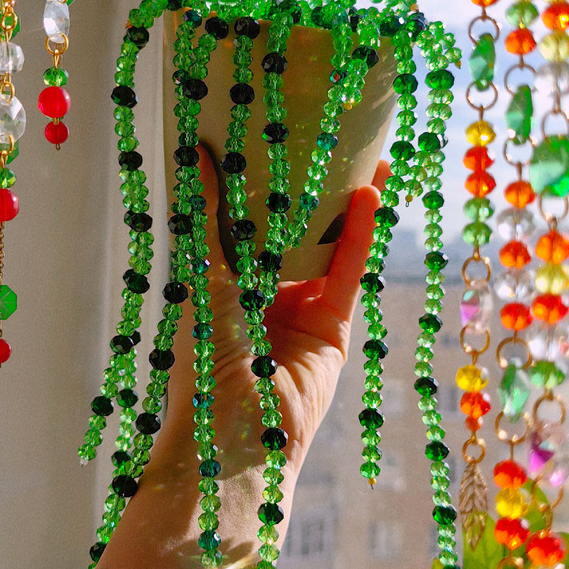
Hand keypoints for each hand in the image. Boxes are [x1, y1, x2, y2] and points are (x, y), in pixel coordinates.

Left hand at [161, 148, 388, 470]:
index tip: (278, 140)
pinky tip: (370, 198)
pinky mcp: (333, 330)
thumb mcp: (202, 273)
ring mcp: (300, 313)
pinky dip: (358, 238)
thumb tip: (198, 155)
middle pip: (294, 232)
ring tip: (368, 157)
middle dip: (314, 190)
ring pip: (328, 249)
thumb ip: (207, 215)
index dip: (264, 184)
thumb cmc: (204, 353)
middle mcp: (262, 296)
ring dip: (347, 207)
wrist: (234, 429)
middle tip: (333, 142)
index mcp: (223, 284)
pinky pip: (348, 275)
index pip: (247, 223)